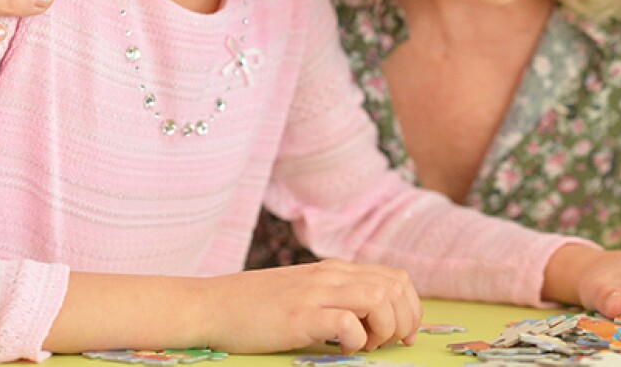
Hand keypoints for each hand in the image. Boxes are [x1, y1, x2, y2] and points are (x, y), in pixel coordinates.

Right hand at [200, 260, 421, 353]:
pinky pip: (346, 322)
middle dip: (404, 321)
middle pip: (396, 288)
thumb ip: (336, 297)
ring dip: (385, 328)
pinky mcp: (298, 316)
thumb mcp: (304, 291)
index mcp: (336, 270)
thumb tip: (371, 320)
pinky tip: (343, 348)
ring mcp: (315, 294)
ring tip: (366, 346)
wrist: (210, 305)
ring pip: (380, 299)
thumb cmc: (256, 307)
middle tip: (387, 345)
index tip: (403, 335)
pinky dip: (356, 339)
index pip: (396, 278)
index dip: (410, 308)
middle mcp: (331, 276)